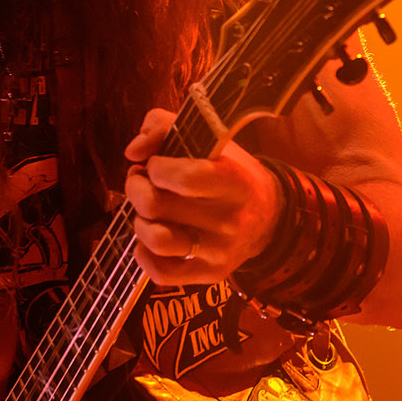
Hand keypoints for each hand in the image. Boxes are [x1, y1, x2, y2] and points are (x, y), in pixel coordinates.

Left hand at [124, 107, 281, 286]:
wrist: (268, 217)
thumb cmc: (230, 172)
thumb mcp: (207, 139)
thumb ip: (163, 127)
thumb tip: (133, 151)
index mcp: (232, 181)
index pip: (183, 178)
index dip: (156, 167)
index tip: (156, 164)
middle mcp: (228, 219)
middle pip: (156, 205)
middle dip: (136, 187)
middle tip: (141, 181)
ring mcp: (219, 251)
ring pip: (156, 240)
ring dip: (139, 221)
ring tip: (147, 211)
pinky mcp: (210, 273)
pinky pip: (160, 272)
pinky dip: (143, 254)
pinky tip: (151, 236)